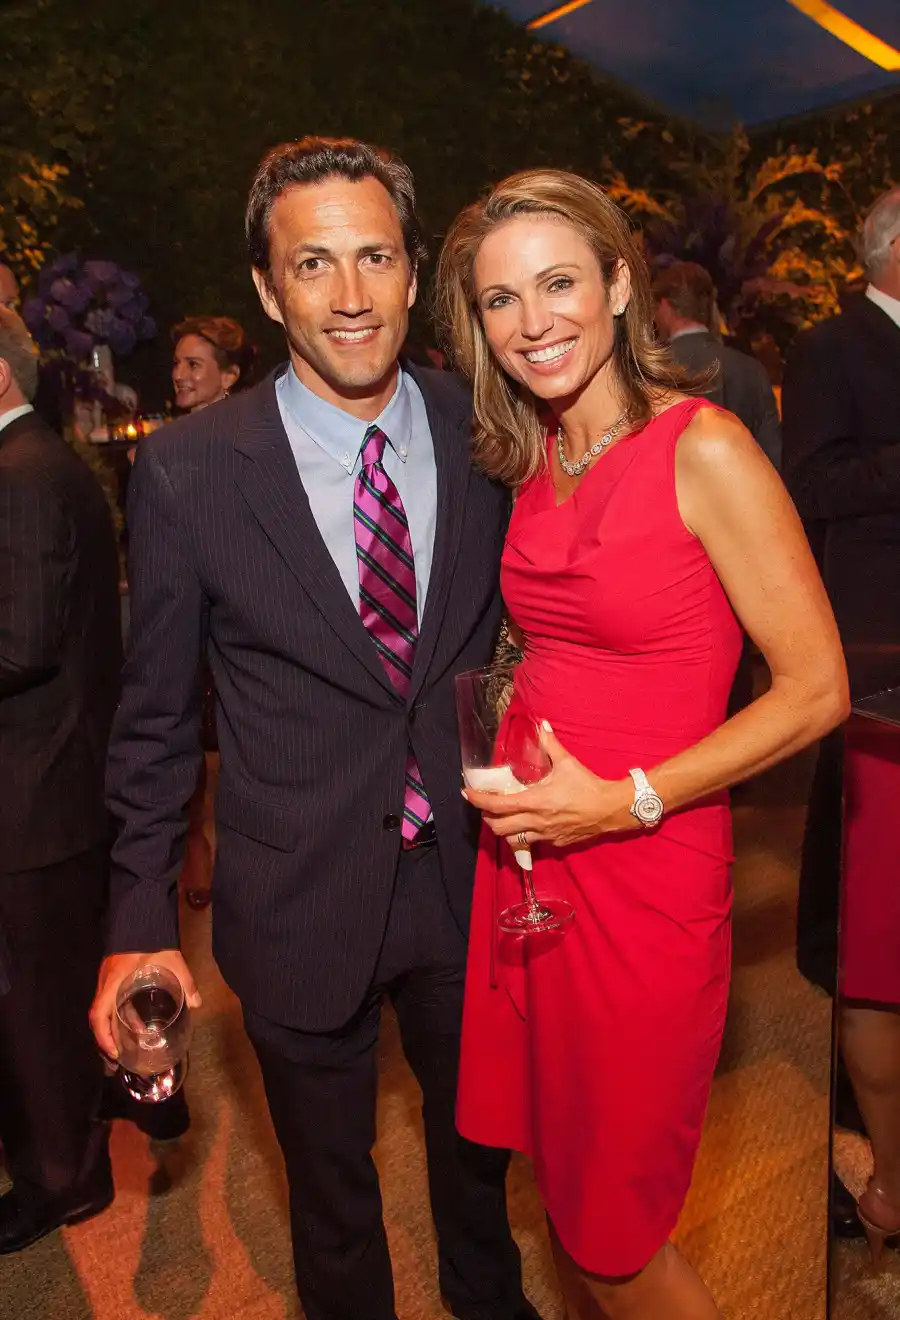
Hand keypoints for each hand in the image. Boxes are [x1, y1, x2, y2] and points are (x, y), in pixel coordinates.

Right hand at [90, 950, 200, 1060]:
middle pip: (98, 1017)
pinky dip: (119, 1014)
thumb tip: (196, 1003)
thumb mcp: (172, 961)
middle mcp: (106, 983)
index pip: (98, 1014)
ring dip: (114, 1027)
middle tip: (119, 1055)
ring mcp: (107, 979)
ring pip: (103, 1010)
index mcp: (114, 982)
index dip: (103, 1036)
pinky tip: (135, 1021)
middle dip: (106, 1038)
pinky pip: (109, 1001)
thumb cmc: (152, 940)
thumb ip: (185, 982)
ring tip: (131, 1041)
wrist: (140, 916)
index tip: (114, 1052)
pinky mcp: (112, 975)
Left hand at [462, 722, 634, 848]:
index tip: (467, 793)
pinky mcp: (555, 843)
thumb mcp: (567, 763)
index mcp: (535, 801)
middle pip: (498, 828)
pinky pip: (531, 843)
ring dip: (503, 830)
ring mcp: (545, 835)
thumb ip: (550, 744)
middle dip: (487, 819)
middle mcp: (536, 821)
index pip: (497, 806)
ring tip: (502, 818)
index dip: (478, 801)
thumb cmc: (587, 785)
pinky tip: (526, 825)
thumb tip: (542, 724)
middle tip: (486, 807)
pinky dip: (522, 836)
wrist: (610, 809)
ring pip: (512, 841)